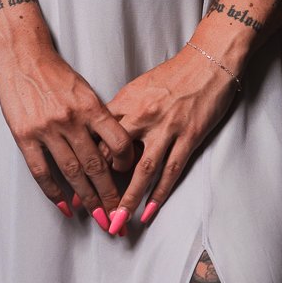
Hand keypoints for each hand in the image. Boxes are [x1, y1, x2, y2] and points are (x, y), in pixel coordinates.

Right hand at [0, 43, 137, 218]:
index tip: (130, 178)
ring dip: (87, 199)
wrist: (23, 56)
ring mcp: (47, 129)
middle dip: (110, 194)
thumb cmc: (56, 73)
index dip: (127, 163)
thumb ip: (97, 118)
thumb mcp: (84, 91)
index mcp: (90, 106)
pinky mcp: (25, 135)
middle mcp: (71, 119)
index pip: (118, 141)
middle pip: (96, 165)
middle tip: (119, 216)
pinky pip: (42, 171)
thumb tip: (112, 149)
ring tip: (97, 217)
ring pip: (72, 173)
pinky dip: (54, 192)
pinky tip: (65, 206)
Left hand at [102, 43, 239, 230]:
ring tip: (118, 222)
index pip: (97, 137)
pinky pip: (172, 170)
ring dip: (129, 200)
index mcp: (126, 102)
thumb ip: (121, 112)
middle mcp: (142, 116)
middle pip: (115, 156)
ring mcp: (167, 128)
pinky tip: (148, 212)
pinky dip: (159, 194)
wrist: (208, 60)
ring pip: (143, 170)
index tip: (72, 184)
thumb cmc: (173, 74)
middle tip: (90, 211)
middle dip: (101, 187)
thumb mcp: (139, 87)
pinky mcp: (189, 136)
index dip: (84, 162)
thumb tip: (104, 136)